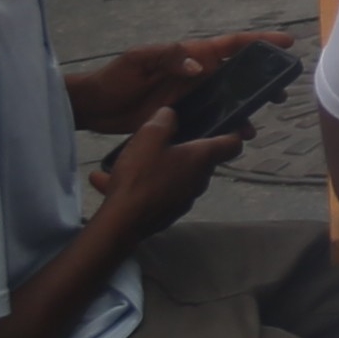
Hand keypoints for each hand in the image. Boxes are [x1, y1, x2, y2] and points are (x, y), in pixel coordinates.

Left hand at [67, 31, 264, 131]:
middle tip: (279, 94)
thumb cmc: (115, 78)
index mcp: (190, 55)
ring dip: (244, 110)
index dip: (259, 42)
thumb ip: (170, 58)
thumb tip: (200, 66)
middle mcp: (196, 74)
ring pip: (227, 100)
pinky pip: (210, 120)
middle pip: (237, 74)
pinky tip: (230, 139)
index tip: (286, 43)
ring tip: (254, 127)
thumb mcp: (140, 60)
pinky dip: (224, 128)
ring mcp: (191, 97)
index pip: (230, 45)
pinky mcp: (182, 118)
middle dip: (261, 81)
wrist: (94, 107)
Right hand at [87, 107, 241, 245]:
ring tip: (126, 162)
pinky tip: (105, 180)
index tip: (227, 123)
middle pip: (200, 160)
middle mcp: (198, 181)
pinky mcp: (165, 215)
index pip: (232, 144)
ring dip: (156, 168)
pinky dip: (138, 186)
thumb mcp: (150, 137)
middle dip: (184, 149)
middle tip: (162, 139)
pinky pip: (154, 193)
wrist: (121, 223)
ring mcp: (183, 201)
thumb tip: (170, 114)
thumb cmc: (141, 176)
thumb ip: (163, 120)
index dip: (233, 131)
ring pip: (174, 176)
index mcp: (202, 159)